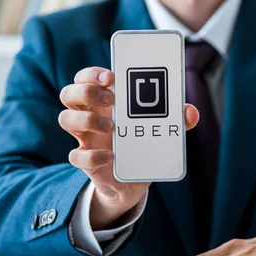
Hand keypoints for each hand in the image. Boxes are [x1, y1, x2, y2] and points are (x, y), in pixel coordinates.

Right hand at [58, 66, 198, 229]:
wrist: (133, 182)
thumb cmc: (143, 143)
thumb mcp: (162, 129)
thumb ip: (177, 119)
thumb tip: (191, 111)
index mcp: (105, 102)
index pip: (85, 78)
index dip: (92, 74)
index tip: (111, 77)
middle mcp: (90, 116)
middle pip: (68, 93)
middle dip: (86, 91)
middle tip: (111, 99)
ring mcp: (86, 138)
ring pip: (65, 119)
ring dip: (86, 119)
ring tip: (112, 127)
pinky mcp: (87, 162)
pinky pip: (75, 156)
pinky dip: (92, 155)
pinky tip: (111, 156)